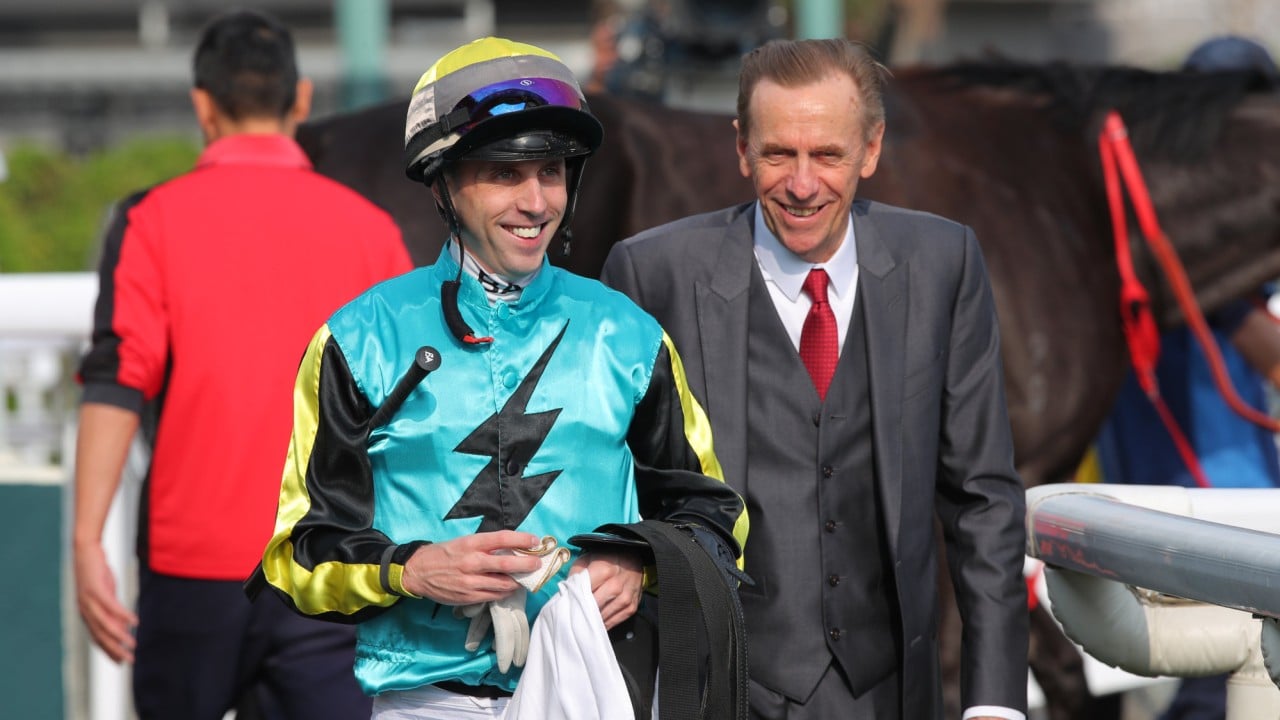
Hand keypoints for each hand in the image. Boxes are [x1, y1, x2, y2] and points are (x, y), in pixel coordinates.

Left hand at [73, 540, 136, 662]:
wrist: (86, 551)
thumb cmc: (97, 573)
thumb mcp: (107, 594)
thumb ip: (112, 611)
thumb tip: (124, 627)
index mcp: (87, 614)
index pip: (98, 638)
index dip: (109, 651)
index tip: (120, 663)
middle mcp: (86, 611)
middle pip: (101, 636)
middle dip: (115, 650)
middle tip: (129, 660)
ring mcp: (89, 601)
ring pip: (105, 624)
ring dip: (120, 637)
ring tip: (133, 645)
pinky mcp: (96, 590)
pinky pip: (112, 606)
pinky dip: (124, 615)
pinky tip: (135, 622)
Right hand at [452, 536, 568, 672]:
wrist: (418, 572)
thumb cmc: (444, 553)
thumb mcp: (463, 542)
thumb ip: (485, 545)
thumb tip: (511, 547)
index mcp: (471, 544)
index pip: (503, 539)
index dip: (522, 540)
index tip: (535, 541)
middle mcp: (472, 562)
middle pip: (508, 564)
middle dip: (527, 564)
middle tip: (537, 564)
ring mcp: (471, 582)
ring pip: (504, 584)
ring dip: (518, 581)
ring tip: (526, 578)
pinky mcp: (468, 597)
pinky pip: (494, 596)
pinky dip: (505, 592)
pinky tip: (509, 587)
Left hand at [570, 550, 643, 629]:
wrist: (631, 559)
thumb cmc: (605, 560)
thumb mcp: (587, 560)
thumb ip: (576, 574)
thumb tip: (567, 592)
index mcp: (604, 568)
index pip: (586, 589)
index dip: (577, 598)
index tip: (569, 603)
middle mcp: (617, 583)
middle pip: (596, 604)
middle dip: (585, 610)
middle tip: (575, 615)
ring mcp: (626, 596)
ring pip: (606, 614)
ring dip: (594, 619)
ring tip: (585, 620)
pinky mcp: (632, 606)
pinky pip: (616, 620)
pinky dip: (606, 623)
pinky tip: (598, 623)